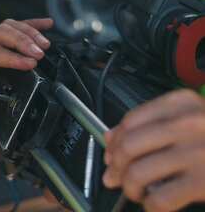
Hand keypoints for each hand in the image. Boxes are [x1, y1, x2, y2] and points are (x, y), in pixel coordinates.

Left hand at [0, 18, 52, 152]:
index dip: (11, 57)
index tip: (30, 63)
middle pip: (1, 34)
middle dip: (22, 41)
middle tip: (41, 54)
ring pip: (7, 27)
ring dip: (28, 32)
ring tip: (45, 46)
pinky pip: (13, 27)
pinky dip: (30, 24)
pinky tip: (47, 24)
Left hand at [103, 89, 204, 211]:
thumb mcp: (189, 118)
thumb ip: (150, 123)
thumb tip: (110, 138)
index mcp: (181, 104)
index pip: (130, 121)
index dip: (114, 143)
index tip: (111, 156)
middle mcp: (187, 123)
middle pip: (128, 146)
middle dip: (116, 167)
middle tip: (117, 178)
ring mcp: (196, 152)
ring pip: (138, 173)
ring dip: (130, 189)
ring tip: (137, 192)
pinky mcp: (203, 181)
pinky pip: (160, 198)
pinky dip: (151, 206)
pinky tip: (156, 204)